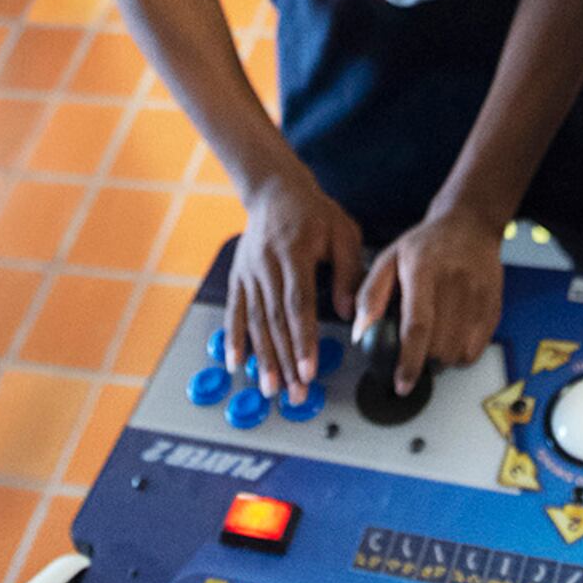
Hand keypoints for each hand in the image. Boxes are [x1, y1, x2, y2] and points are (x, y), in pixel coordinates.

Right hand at [226, 171, 362, 403]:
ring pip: (254, 322)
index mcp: (295, 253)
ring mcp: (248, 273)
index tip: (308, 369)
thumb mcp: (343, 232)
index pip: (298, 304)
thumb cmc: (314, 212)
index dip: (302, 339)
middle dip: (285, 361)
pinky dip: (233, 339)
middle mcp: (267, 265)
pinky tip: (236, 364)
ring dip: (262, 358)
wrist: (274, 190)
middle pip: (275, 321)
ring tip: (271, 389)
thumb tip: (349, 313)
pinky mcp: (238, 277)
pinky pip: (234, 312)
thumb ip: (348, 271)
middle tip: (295, 393)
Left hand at [354, 210, 504, 394]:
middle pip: (439, 345)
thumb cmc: (426, 243)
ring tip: (433, 343)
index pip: (418, 326)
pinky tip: (452, 339)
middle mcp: (454, 283)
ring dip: (442, 359)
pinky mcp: (494, 303)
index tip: (402, 384)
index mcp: (423, 271)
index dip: (409, 361)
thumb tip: (360, 332)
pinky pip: (478, 347)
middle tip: (415, 351)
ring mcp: (478, 294)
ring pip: (459, 351)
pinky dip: (462, 354)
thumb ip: (370, 294)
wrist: (470, 223)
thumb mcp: (389, 258)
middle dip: (424, 360)